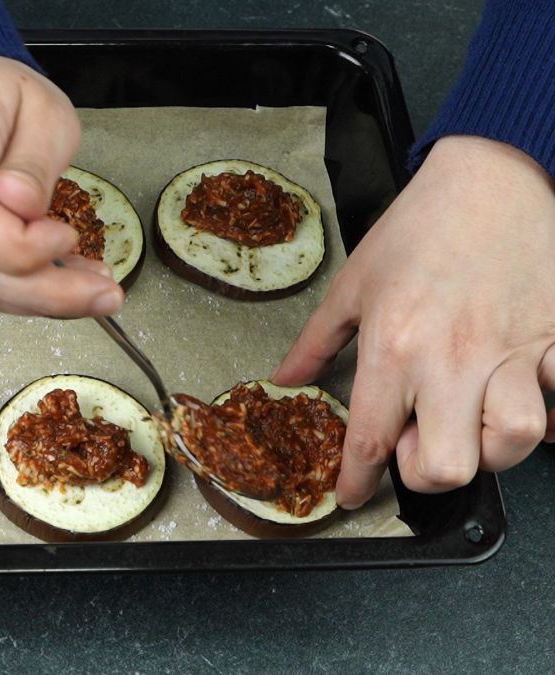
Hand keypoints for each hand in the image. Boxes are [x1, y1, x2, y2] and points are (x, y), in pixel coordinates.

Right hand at [0, 54, 123, 316]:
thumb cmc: (1, 94)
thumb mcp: (43, 110)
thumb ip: (34, 161)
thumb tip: (23, 207)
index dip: (19, 246)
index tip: (67, 235)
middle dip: (45, 290)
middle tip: (105, 292)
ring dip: (38, 299)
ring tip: (93, 290)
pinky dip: (19, 294)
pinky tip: (59, 284)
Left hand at [274, 136, 554, 507]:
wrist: (493, 178)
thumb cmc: (422, 226)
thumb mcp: (353, 284)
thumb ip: (316, 341)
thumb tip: (284, 377)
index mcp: (395, 346)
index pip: (369, 438)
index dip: (356, 480)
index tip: (351, 494)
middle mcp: (453, 359)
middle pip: (447, 464)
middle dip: (425, 474)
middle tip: (413, 449)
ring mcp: (510, 353)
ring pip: (513, 443)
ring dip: (488, 450)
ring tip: (465, 427)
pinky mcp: (554, 339)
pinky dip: (549, 415)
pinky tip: (521, 400)